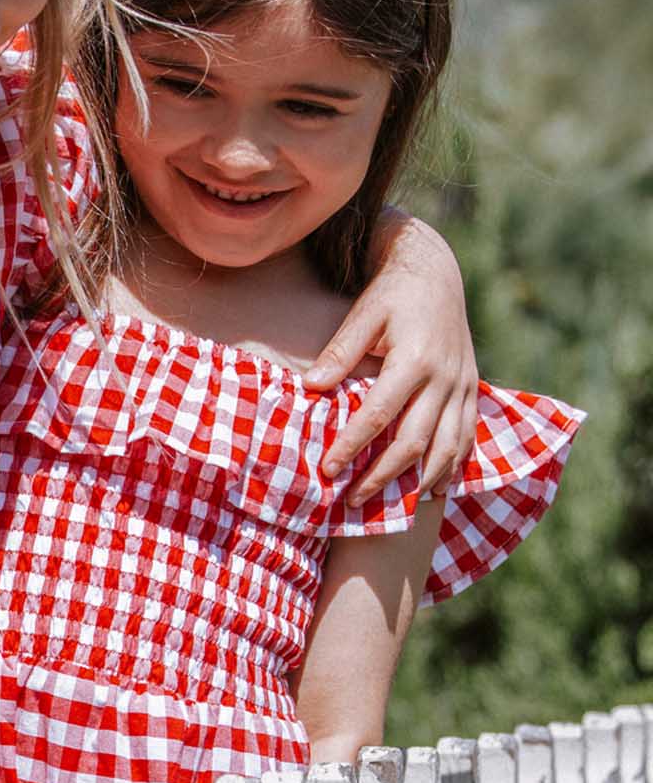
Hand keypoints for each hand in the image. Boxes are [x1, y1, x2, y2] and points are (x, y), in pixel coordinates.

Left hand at [306, 212, 478, 499]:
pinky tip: (434, 490)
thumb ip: (340, 352)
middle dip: (383, 476)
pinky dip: (452, 467)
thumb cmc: (392, 295)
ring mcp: (463, 387)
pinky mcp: (472, 391)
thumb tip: (310, 387)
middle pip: (415, 443)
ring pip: (447, 449)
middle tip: (353, 500)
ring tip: (395, 508)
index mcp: (415, 359)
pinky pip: (467, 439)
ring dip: (421, 482)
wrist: (437, 274)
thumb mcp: (364, 314)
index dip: (353, 445)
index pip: (379, 415)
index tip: (328, 470)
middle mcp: (445, 378)